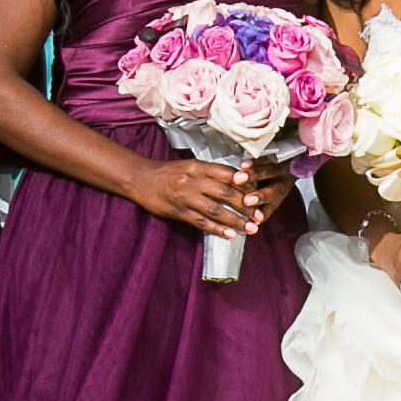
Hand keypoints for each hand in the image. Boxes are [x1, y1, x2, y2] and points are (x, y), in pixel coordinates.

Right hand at [134, 155, 287, 237]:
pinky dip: (216, 229)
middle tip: (259, 216)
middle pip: (226, 193)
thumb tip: (238, 179)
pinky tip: (229, 235)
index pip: (228, 174)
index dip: (245, 184)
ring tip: (251, 228)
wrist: (141, 179)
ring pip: (216, 210)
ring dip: (236, 221)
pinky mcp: (178, 212)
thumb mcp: (191, 166)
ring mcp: (186, 197)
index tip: (259, 193)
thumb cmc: (169, 172)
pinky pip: (201, 222)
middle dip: (246, 206)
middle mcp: (194, 181)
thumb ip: (212, 172)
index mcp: (199, 167)